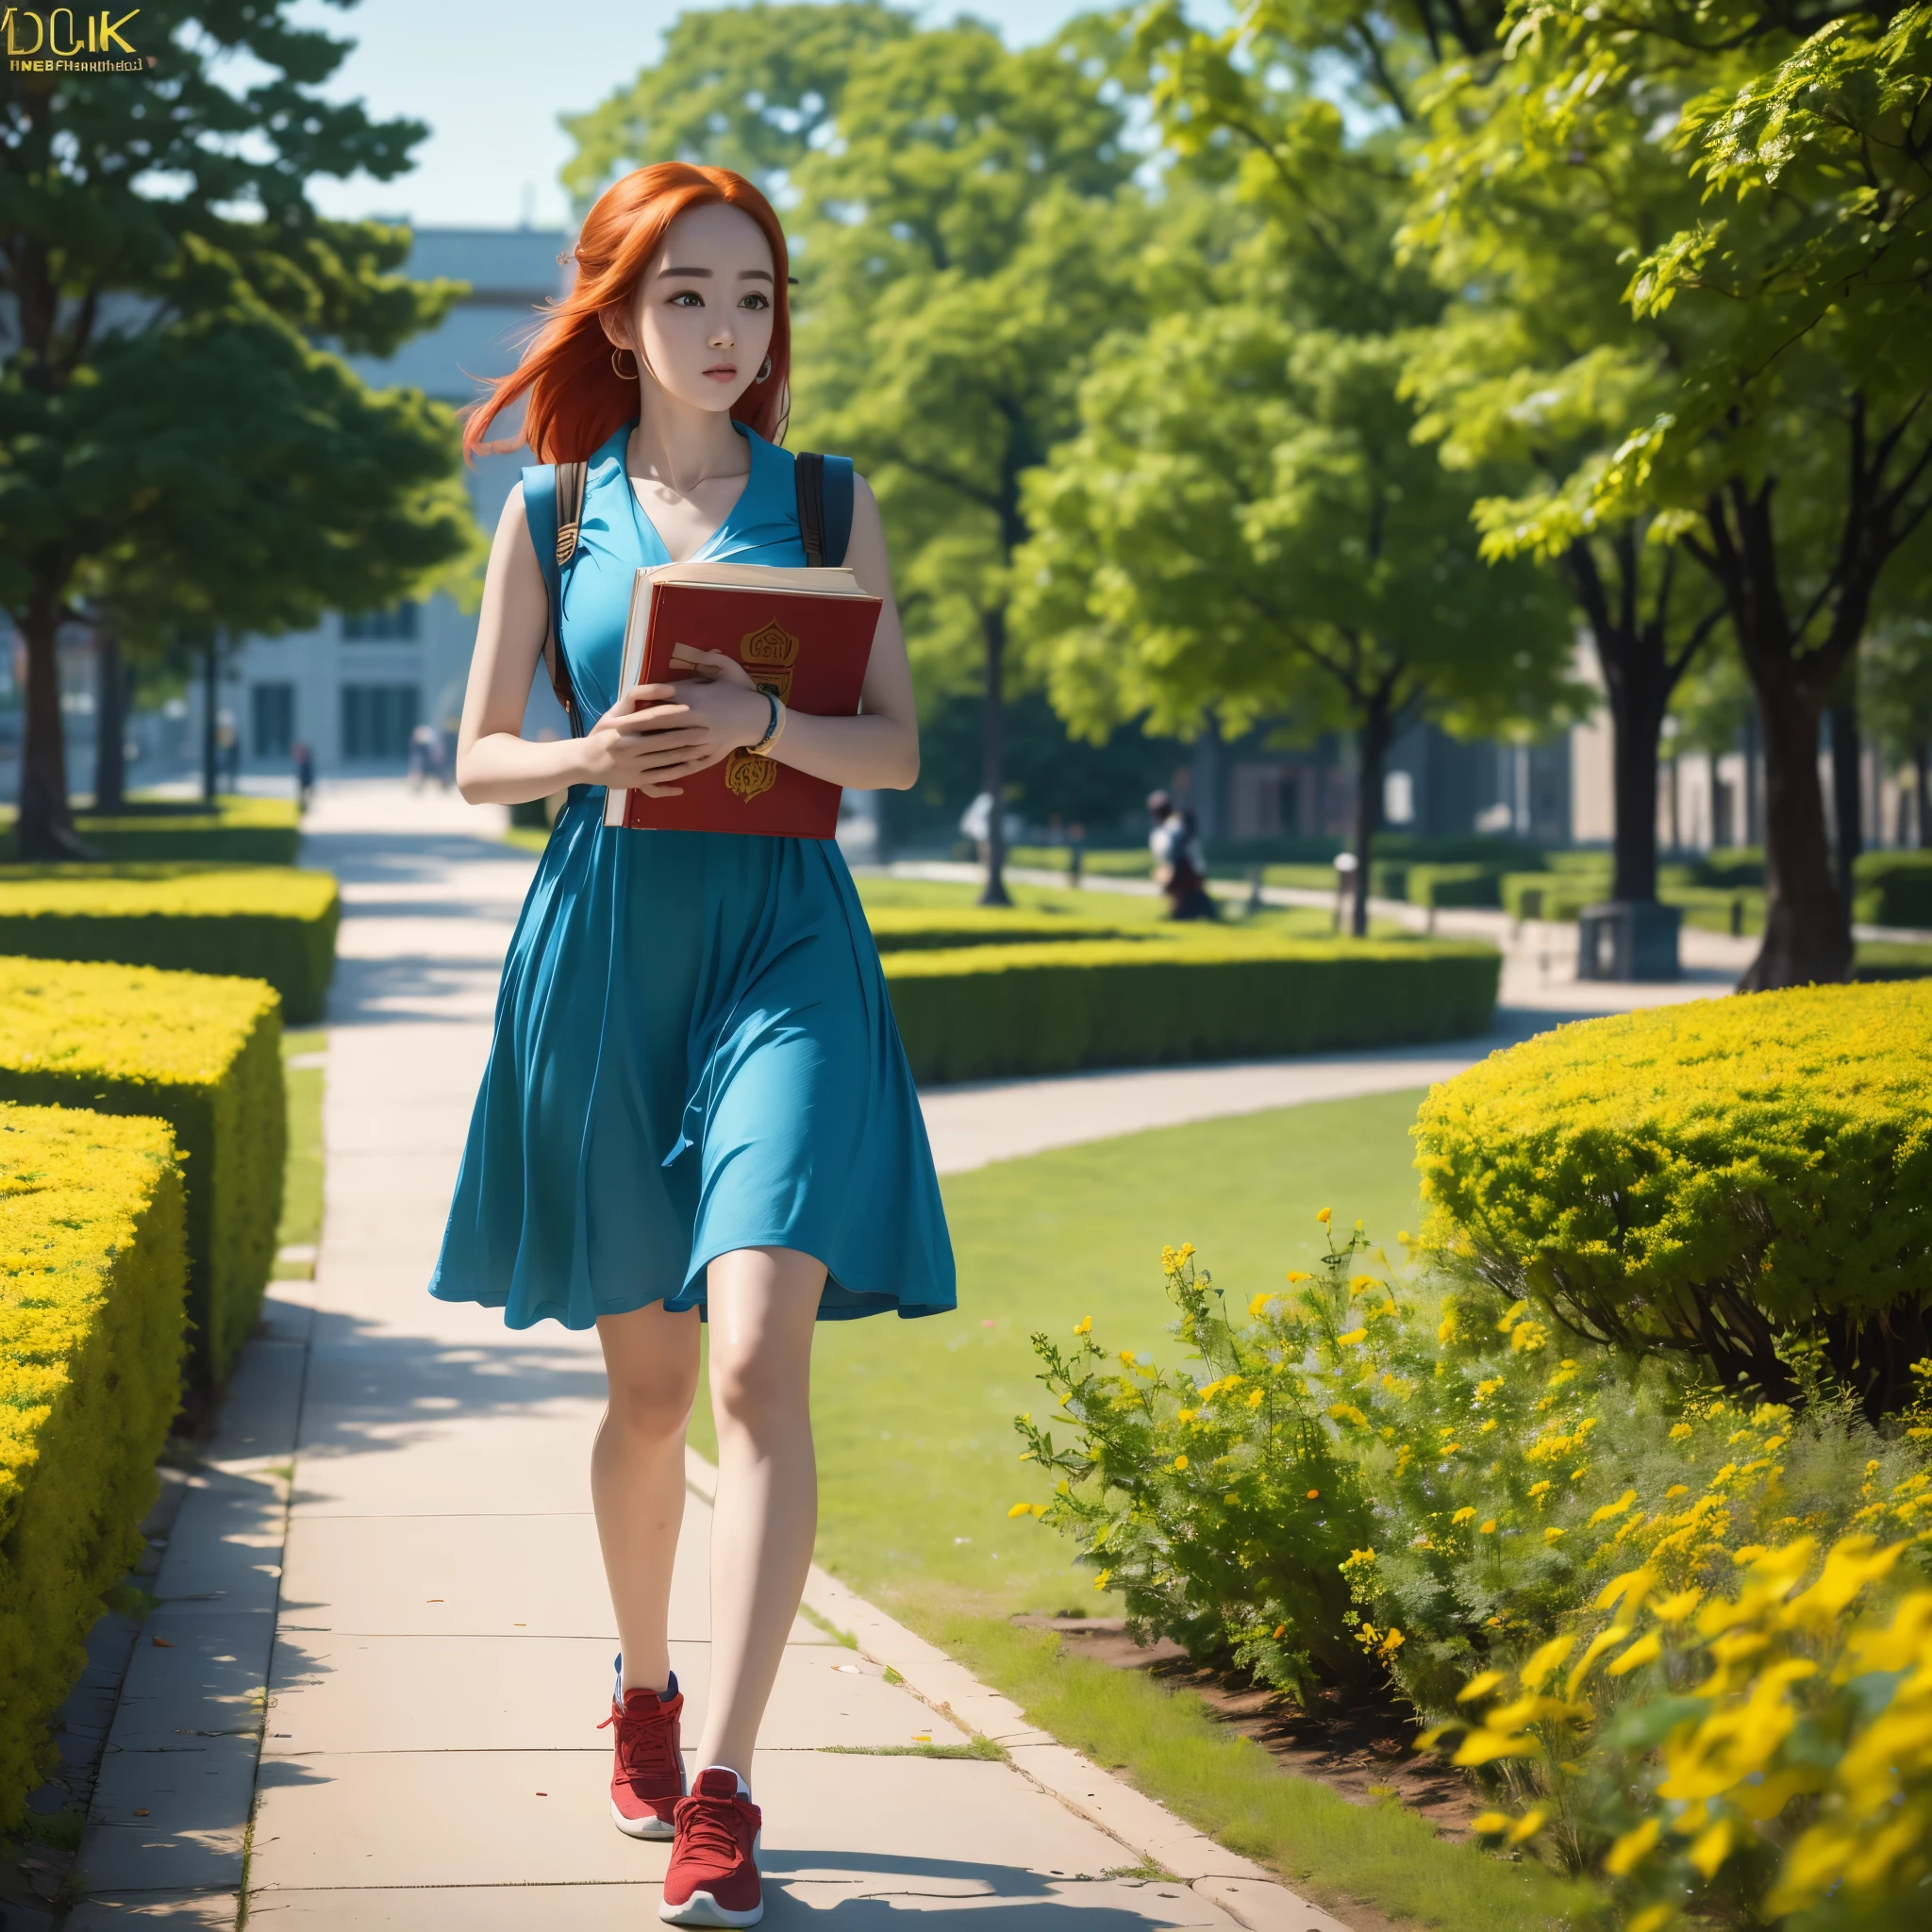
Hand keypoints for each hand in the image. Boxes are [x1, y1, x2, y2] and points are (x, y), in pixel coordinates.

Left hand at [576, 648, 769, 796]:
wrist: (762, 718)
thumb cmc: (742, 690)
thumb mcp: (726, 668)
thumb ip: (703, 659)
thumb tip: (685, 649)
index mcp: (696, 698)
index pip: (658, 704)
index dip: (635, 711)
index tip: (616, 716)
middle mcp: (697, 720)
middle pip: (657, 726)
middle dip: (631, 732)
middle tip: (610, 737)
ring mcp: (703, 740)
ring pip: (668, 747)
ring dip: (643, 752)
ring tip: (624, 755)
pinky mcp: (709, 755)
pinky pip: (685, 762)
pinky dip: (667, 766)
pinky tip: (651, 770)